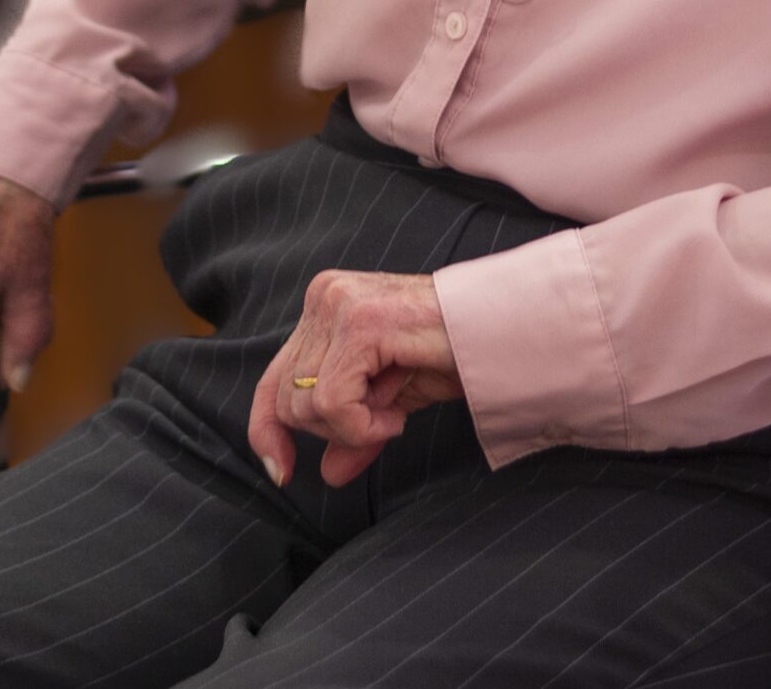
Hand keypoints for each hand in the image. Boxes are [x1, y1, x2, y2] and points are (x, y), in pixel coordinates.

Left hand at [248, 270, 462, 489]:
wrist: (503, 329)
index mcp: (325, 306)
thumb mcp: (392, 398)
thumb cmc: (454, 353)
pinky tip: (396, 414)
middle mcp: (325, 296)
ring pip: (307, 404)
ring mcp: (341, 304)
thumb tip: (327, 474)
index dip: (267, 432)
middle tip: (386, 418)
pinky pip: (333, 402)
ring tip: (395, 410)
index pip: (271, 381)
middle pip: (288, 400)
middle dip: (334, 430)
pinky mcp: (361, 322)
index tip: (282, 472)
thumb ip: (353, 429)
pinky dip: (363, 425)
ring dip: (354, 427)